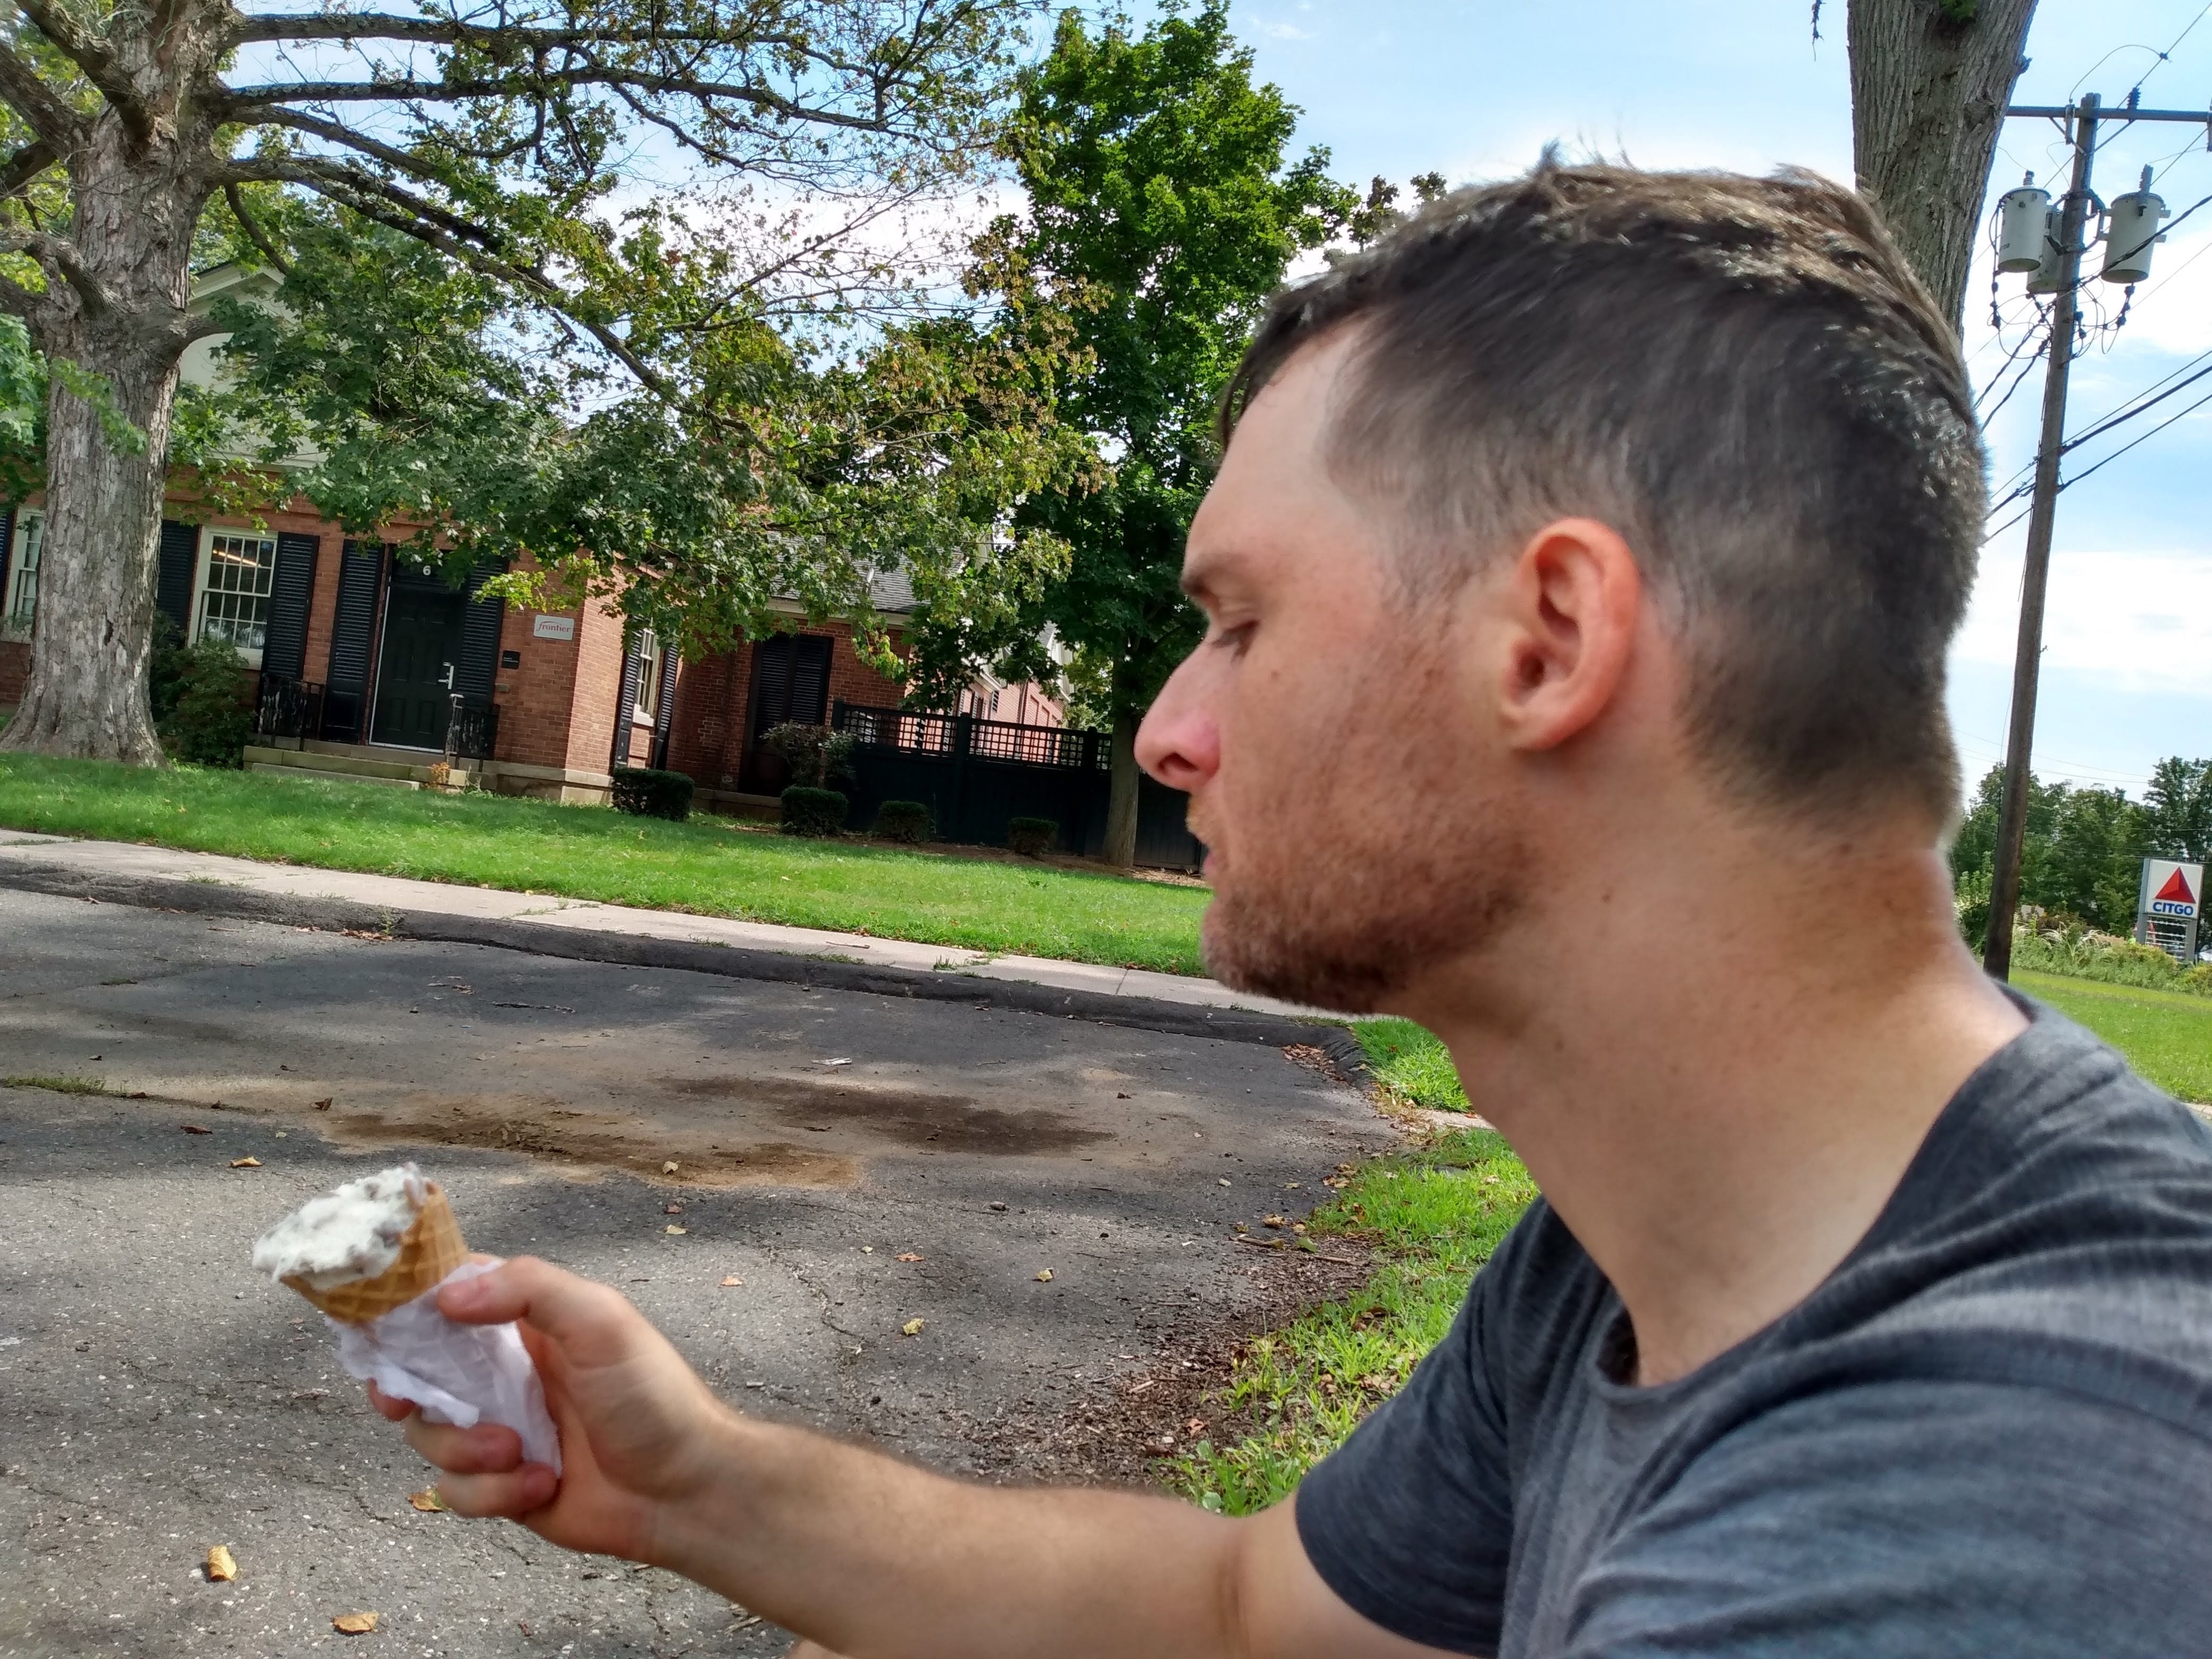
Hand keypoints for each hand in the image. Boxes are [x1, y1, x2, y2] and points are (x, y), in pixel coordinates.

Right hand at [368, 1256, 730, 1563]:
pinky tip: (542, 1485)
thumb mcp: (600, 1321)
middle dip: (404, 1389)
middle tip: (403, 1399)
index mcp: (526, 1323)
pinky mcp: (502, 1486)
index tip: (375, 1327)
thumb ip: (528, 1290)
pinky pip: (456, 1490)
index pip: (448, 1299)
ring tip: (518, 1452)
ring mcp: (501, 1429)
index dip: (406, 1310)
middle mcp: (506, 1374)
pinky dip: (491, 1493)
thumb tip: (446, 1297)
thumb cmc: (652, 1396)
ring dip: (464, 1448)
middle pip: (419, 1373)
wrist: (684, 1490)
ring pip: (429, 1435)